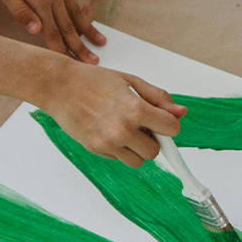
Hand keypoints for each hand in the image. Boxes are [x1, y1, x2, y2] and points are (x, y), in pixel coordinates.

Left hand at [0, 0, 103, 62]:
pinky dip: (82, 13)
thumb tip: (35, 31)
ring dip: (88, 31)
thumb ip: (19, 10)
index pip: (52, 32)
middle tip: (95, 65)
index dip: (62, 52)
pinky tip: (86, 19)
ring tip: (101, 43)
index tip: (73, 69)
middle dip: (81, 47)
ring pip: (76, 13)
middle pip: (69, 26)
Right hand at [45, 61, 184, 166]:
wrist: (60, 87)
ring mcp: (108, 143)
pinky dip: (120, 150)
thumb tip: (181, 112)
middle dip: (152, 139)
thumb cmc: (94, 81)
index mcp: (136, 109)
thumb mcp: (131, 82)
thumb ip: (158, 98)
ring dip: (137, 149)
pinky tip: (109, 131)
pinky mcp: (95, 149)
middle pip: (155, 151)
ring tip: (125, 129)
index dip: (169, 125)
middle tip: (140, 124)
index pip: (172, 130)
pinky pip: (120, 159)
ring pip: (138, 161)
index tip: (162, 121)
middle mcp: (123, 130)